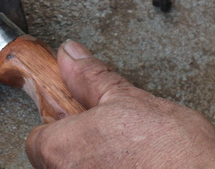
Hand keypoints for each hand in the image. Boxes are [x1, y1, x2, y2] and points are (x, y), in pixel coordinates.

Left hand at [26, 40, 214, 168]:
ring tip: (131, 157)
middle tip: (113, 138)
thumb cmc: (177, 157)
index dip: (61, 126)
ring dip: (99, 163)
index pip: (37, 138)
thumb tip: (71, 55)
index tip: (80, 120)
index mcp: (60, 148)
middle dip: (82, 146)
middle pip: (57, 159)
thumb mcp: (131, 101)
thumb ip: (91, 79)